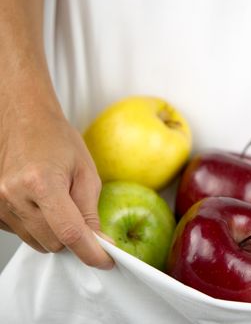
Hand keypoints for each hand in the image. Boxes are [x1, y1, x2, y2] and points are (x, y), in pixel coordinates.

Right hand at [0, 99, 113, 269]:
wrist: (23, 119)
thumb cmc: (57, 139)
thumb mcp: (85, 171)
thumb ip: (90, 210)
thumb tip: (99, 242)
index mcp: (41, 182)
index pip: (70, 232)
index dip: (91, 252)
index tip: (106, 260)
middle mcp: (14, 195)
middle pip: (53, 242)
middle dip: (74, 236)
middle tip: (80, 212)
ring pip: (37, 242)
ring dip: (54, 231)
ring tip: (57, 199)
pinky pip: (21, 233)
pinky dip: (37, 226)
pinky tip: (40, 202)